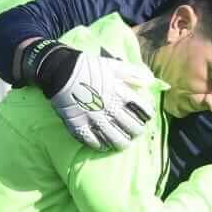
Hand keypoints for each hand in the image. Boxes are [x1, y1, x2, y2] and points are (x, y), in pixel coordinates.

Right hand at [39, 47, 153, 149]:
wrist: (61, 71)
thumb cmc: (89, 67)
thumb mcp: (113, 65)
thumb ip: (132, 72)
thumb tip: (150, 81)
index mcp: (119, 93)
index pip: (143, 109)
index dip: (148, 115)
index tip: (146, 117)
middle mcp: (110, 108)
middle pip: (132, 128)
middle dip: (137, 132)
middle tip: (135, 132)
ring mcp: (95, 118)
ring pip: (116, 139)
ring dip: (122, 143)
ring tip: (123, 143)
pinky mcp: (79, 125)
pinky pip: (93, 142)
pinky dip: (101, 145)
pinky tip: (104, 145)